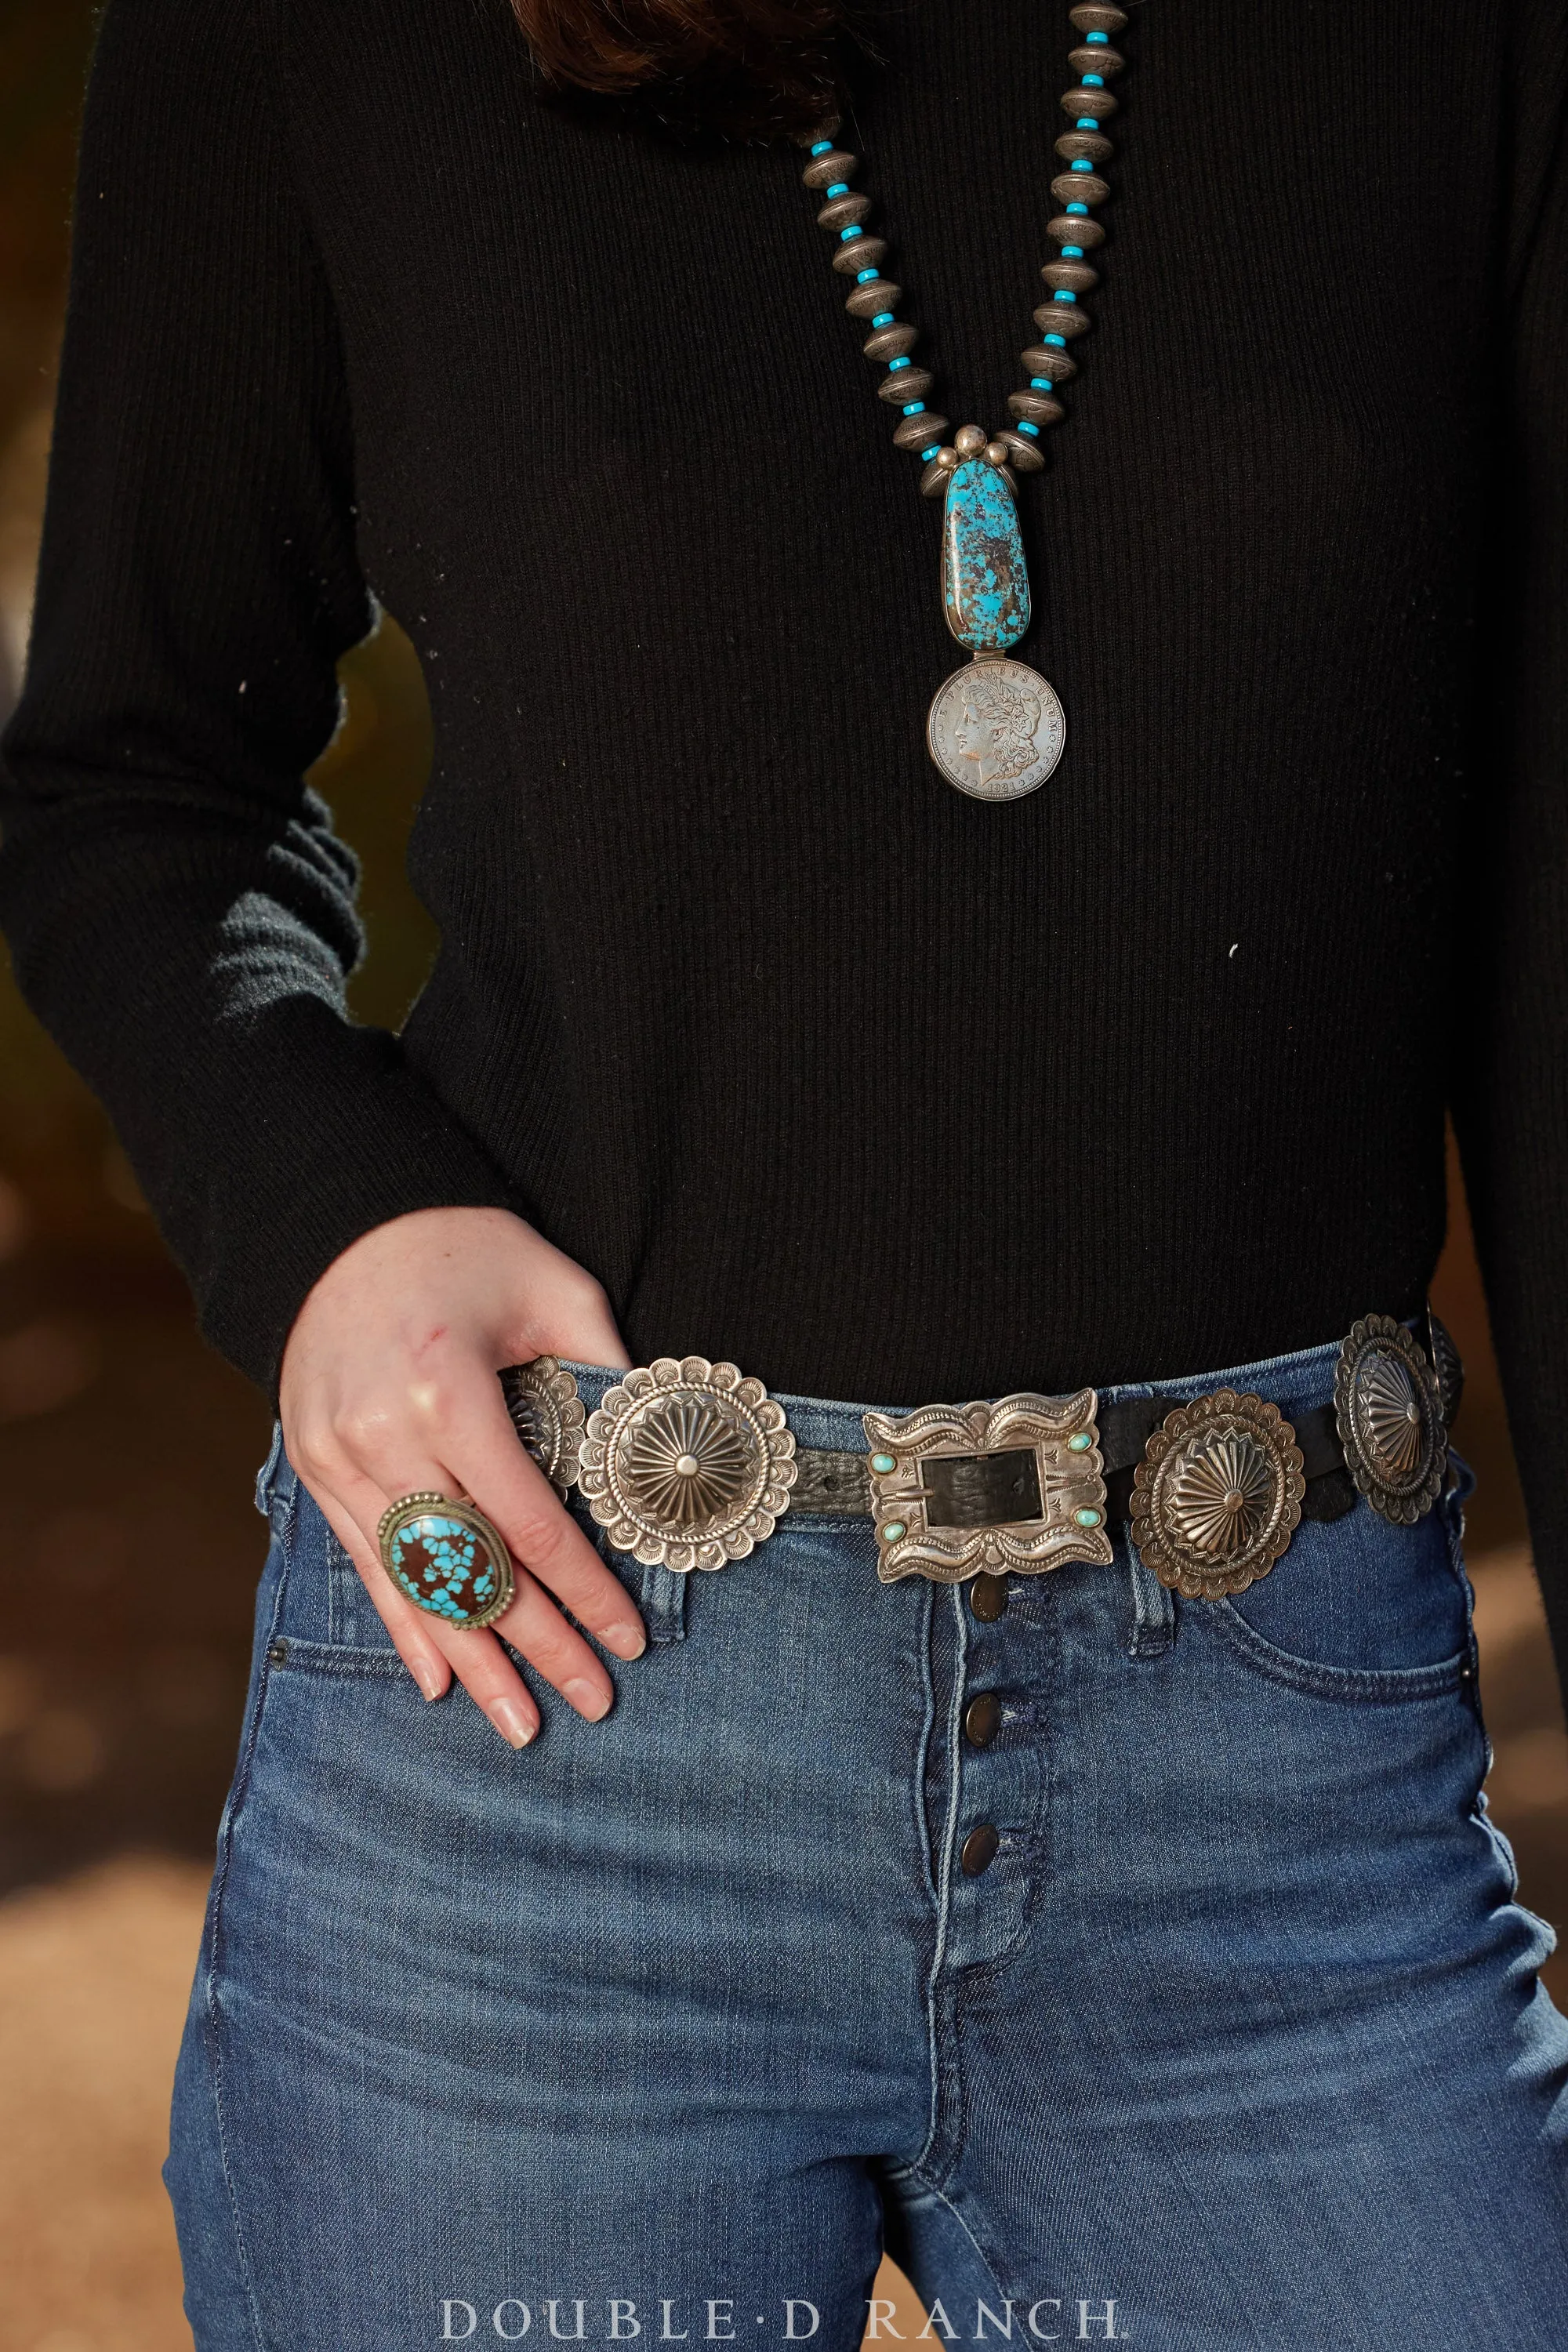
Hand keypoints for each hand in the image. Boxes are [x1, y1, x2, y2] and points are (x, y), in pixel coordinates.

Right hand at [278, 1205, 639, 1745]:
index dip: (583, 1590)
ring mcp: (338, 1458)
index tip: (629, 1640)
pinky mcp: (315, 1466)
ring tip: (521, 1724)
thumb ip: (603, 1371)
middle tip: (592, 1704)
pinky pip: (365, 1564)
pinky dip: (406, 1625)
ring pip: (417, 1583)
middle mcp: (383, 1436)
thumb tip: (656, 1456)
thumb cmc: (463, 1249)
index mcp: (448, 1392)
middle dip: (539, 1646)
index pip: (529, 1523)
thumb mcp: (554, 1287)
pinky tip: (438, 1680)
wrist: (342, 1221)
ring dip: (473, 1659)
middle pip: (473, 1569)